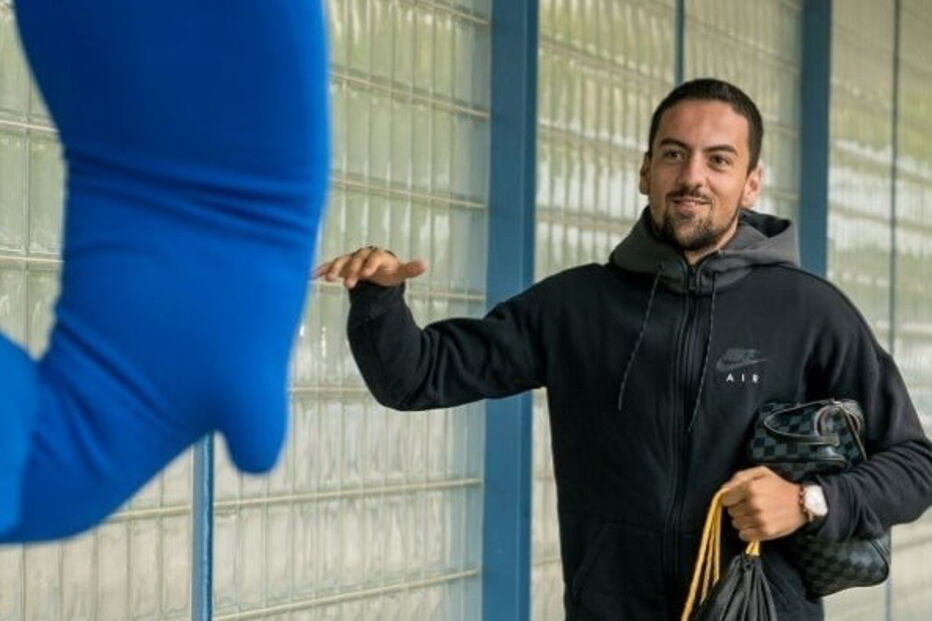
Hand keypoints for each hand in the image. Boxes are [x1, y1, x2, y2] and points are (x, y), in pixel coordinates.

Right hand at [313, 246, 427, 288]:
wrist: (375, 270)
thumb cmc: (388, 271)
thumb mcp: (399, 272)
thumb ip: (410, 269)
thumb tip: (425, 264)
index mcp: (377, 255)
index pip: (374, 256)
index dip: (371, 264)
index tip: (368, 274)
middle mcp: (362, 255)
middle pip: (356, 260)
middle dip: (352, 271)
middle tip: (349, 285)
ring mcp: (350, 259)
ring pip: (341, 260)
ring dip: (335, 268)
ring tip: (330, 279)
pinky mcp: (340, 265)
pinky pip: (329, 265)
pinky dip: (320, 269)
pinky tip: (310, 276)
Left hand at [720, 466, 805, 541]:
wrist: (802, 503)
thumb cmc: (779, 486)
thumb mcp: (760, 473)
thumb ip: (739, 477)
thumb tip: (723, 490)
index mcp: (751, 488)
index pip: (726, 499)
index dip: (731, 498)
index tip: (739, 498)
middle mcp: (754, 504)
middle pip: (731, 512)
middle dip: (737, 508)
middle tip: (749, 506)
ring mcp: (760, 520)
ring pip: (736, 524)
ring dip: (742, 520)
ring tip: (754, 515)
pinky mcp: (766, 532)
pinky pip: (744, 536)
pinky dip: (746, 532)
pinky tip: (754, 525)